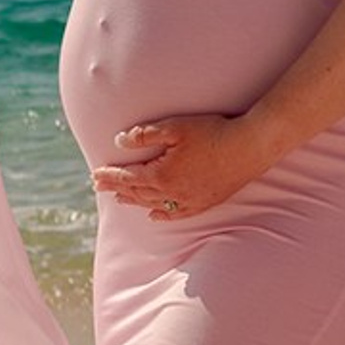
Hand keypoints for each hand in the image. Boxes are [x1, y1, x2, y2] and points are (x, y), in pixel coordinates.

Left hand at [92, 112, 276, 221]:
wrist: (249, 147)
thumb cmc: (212, 132)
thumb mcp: (174, 127)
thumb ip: (144, 135)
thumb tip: (119, 143)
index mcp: (161, 175)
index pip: (127, 177)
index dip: (110, 176)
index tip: (95, 175)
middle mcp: (172, 193)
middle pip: (137, 193)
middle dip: (117, 188)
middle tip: (99, 186)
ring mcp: (189, 201)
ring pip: (153, 204)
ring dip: (134, 201)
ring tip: (119, 199)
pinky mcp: (204, 202)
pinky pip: (176, 215)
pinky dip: (161, 215)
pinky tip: (153, 216)